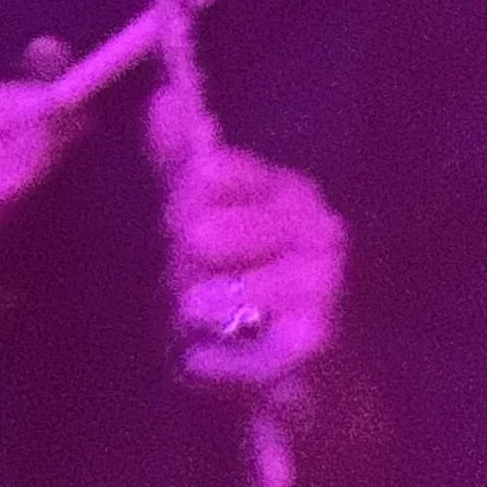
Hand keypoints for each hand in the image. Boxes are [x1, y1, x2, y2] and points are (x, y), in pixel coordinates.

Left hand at [149, 86, 346, 484]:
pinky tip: (231, 365)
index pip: (216, 172)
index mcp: (292, 192)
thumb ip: (184, 164)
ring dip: (200, 323)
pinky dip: (213, 366)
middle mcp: (320, 227)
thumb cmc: (254, 300)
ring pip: (212, 294)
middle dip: (187, 273)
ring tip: (222, 332)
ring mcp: (325, 284)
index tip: (189, 230)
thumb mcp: (214, 225)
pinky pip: (224, 349)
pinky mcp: (317, 340)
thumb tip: (161, 95)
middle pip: (206, 232)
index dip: (187, 204)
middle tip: (207, 294)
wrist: (310, 390)